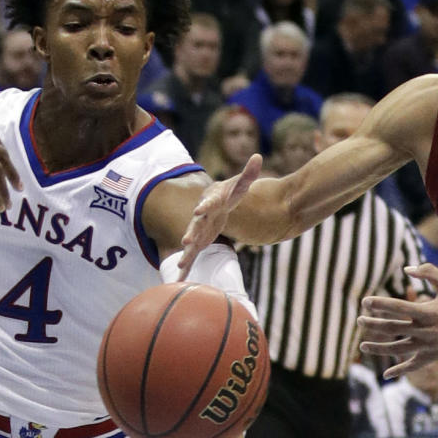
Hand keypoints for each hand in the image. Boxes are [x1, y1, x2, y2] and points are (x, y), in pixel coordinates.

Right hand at [179, 154, 261, 275]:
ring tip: (181, 264)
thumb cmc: (229, 193)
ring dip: (186, 253)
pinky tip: (180, 280)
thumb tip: (258, 157)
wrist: (216, 203)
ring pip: (191, 244)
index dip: (204, 207)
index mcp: (210, 203)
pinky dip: (186, 267)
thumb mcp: (240, 185)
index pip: (208, 204)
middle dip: (191, 233)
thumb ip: (248, 174)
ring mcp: (198, 231)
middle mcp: (201, 218)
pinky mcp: (198, 242)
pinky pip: (191, 256)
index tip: (199, 211)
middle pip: (196, 226)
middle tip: (186, 241)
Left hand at [358, 263, 437, 376]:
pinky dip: (400, 371)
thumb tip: (406, 269)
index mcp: (428, 312)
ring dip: (379, 349)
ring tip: (363, 346)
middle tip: (359, 321)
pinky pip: (413, 366)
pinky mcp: (433, 357)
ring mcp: (428, 346)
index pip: (398, 308)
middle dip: (373, 325)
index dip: (379, 305)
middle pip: (393, 329)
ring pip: (398, 349)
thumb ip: (428, 272)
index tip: (365, 301)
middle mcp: (426, 330)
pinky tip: (386, 374)